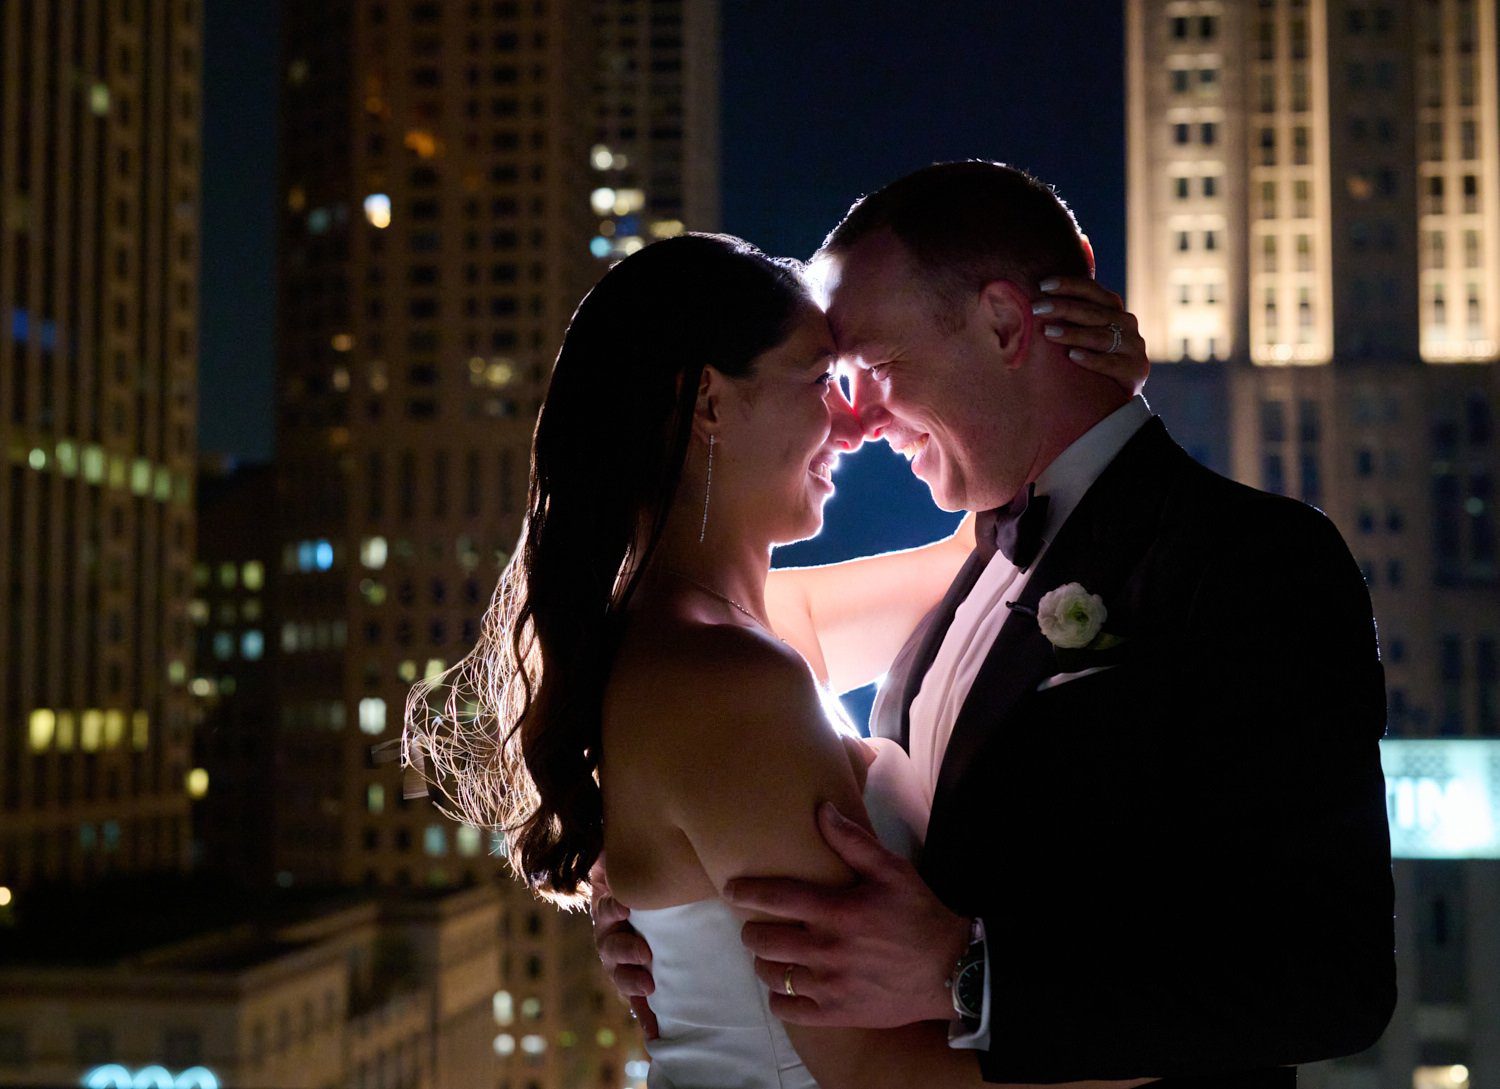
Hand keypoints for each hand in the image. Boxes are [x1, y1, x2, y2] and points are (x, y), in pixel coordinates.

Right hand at [589, 855, 659, 1039]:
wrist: (655, 908)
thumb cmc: (642, 885)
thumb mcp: (625, 868)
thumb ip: (612, 858)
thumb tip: (605, 848)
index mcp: (610, 913)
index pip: (606, 912)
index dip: (611, 911)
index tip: (624, 907)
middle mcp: (612, 941)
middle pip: (611, 948)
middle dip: (625, 950)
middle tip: (644, 952)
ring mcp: (625, 966)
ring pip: (622, 977)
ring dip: (633, 983)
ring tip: (649, 985)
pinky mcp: (641, 987)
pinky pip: (641, 1006)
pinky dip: (647, 1020)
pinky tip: (655, 1035)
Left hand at [724, 802, 968, 1027]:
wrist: (951, 971)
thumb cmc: (919, 915)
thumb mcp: (892, 870)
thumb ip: (853, 841)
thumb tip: (820, 810)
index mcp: (837, 912)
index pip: (777, 898)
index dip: (747, 892)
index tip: (730, 889)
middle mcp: (827, 951)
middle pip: (764, 941)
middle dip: (752, 931)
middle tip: (756, 926)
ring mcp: (829, 987)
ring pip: (772, 975)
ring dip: (765, 962)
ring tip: (771, 954)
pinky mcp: (836, 1014)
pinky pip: (788, 1009)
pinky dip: (779, 997)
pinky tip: (784, 986)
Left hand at [1034, 275, 1148, 395]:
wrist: (1120, 392)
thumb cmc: (1094, 357)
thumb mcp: (1087, 333)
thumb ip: (1071, 318)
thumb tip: (1032, 305)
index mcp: (1113, 309)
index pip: (1091, 290)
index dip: (1069, 284)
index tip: (1043, 285)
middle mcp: (1126, 323)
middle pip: (1092, 312)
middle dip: (1063, 308)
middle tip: (1037, 308)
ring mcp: (1133, 346)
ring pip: (1100, 337)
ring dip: (1072, 333)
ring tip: (1048, 333)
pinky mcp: (1135, 369)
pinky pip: (1110, 363)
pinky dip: (1091, 359)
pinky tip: (1072, 356)